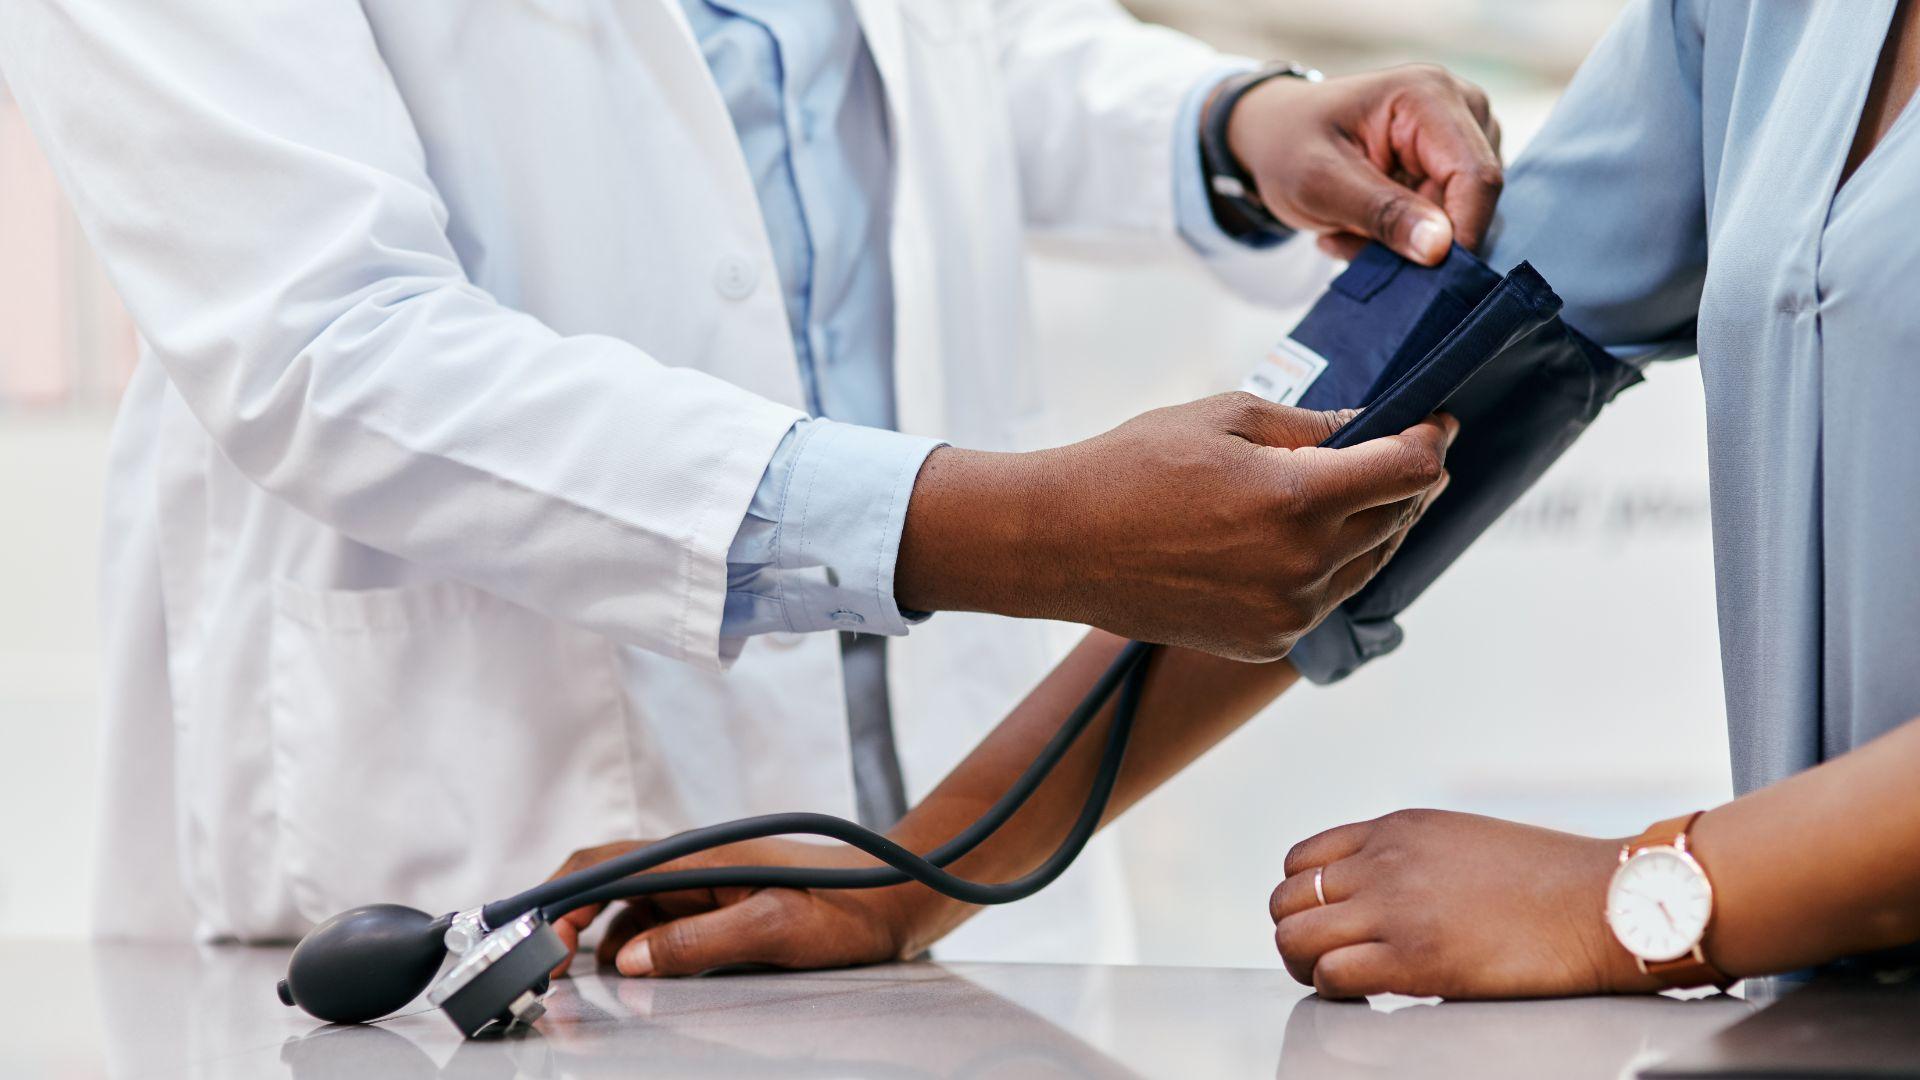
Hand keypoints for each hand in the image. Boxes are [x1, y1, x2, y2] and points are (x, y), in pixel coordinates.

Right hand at [544, 838, 930, 977]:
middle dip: (562, 923)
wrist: (898, 896)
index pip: (602, 866)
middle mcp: (691, 862)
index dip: (555, 902)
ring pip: (624, 906)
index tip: (530, 944)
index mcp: (697, 856)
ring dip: (594, 940)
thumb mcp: (774, 930)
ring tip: (576, 983)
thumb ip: (698, 941)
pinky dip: (630, 946)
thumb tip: (626, 960)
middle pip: (602, 882)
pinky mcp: (716, 901)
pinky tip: (630, 977)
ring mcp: (702, 881)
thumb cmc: (847, 907)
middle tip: (543, 974)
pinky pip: (655, 920)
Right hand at [896, 394, 1455, 662]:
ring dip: (1378, 526)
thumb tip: (1364, 428)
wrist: (1058, 545)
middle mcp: (1303, 565)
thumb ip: (1307, 425)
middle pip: (1400, 518)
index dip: (1432, 439)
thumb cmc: (1130, 467)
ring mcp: (1286, 613)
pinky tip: (1311, 538)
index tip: (1437, 421)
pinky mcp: (1264, 642)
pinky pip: (1325, 600)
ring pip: (1369, 565)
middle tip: (1410, 450)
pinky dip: (1333, 567)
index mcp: (1297, 498)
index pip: (1408, 470)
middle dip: (1412, 479)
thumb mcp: (1223, 417)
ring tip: (1367, 491)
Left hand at [1226, 64, 1502, 264]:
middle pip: (1475, 198)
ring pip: (1462, 216)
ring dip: (1406, 242)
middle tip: (1355, 245)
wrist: (1275, 135)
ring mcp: (1462, 136)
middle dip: (1423, 240)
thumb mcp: (1319, 182)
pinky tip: (1361, 228)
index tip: (1424, 276)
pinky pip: (1448, 221)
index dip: (1461, 233)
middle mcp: (1460, 107)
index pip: (1475, 175)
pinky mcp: (1454, 165)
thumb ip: (1381, 213)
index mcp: (1429, 95)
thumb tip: (1439, 247)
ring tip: (1349, 231)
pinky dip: (1404, 238)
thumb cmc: (1289, 145)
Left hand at [1269, 809, 1651, 998]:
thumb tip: (1381, 890)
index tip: (1328, 925)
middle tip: (1328, 960)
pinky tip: (1369, 994)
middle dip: (1298, 934)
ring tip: (1342, 980)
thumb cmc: (1551, 880)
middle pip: (1285, 900)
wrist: (1604, 902)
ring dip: (1308, 965)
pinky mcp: (1413, 957)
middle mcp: (1384, 862)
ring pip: (1294, 937)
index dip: (1304, 899)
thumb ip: (1410, 856)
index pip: (1301, 861)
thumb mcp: (1462, 839)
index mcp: (1396, 829)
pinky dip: (1336, 990)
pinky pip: (1330, 974)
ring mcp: (1394, 908)